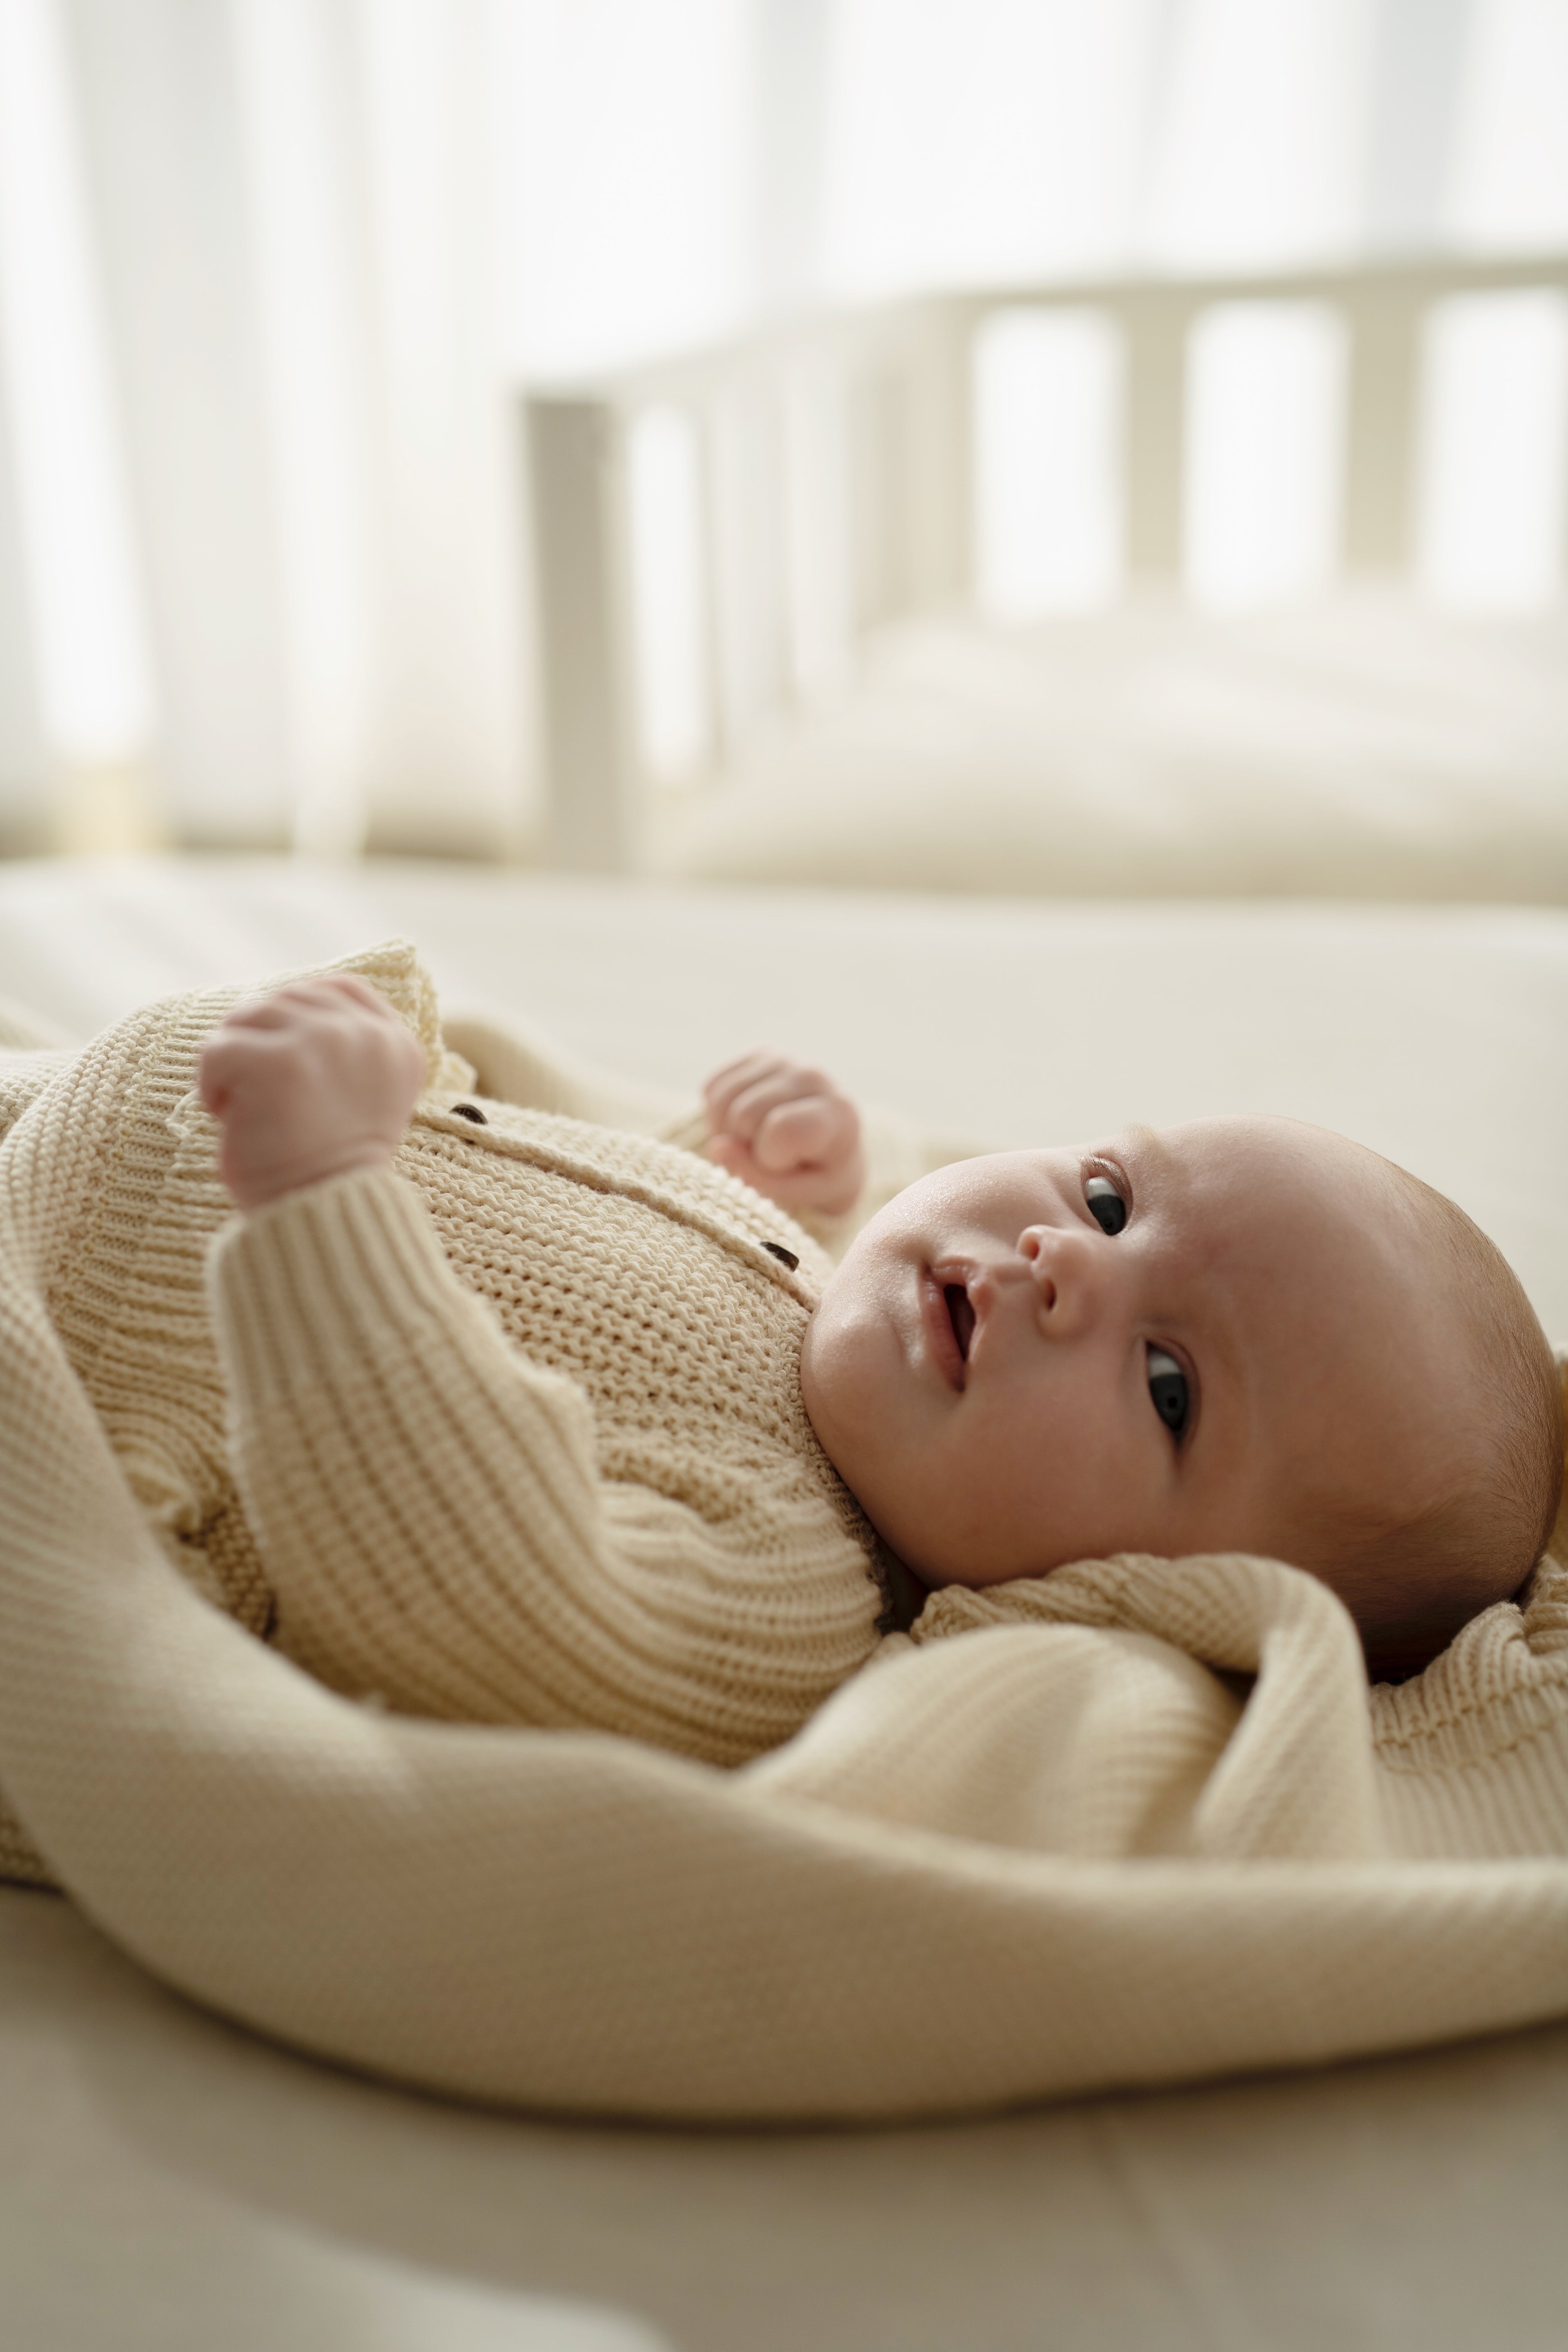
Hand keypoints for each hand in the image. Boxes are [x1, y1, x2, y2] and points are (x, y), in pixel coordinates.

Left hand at [198, 975, 427, 1211]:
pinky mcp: (279, 1061)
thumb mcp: (361, 1095)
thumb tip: (286, 1009)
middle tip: (263, 1099)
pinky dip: (211, 1087)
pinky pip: (217, 1049)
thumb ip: (346, 1049)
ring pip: (245, 1019)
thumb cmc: (330, 1166)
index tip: (284, 1059)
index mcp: (397, 1044)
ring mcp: (325, 1042)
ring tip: (250, 1110)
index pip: (339, 989)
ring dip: (233, 1064)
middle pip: (283, 999)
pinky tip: (232, 1119)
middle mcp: (368, 1036)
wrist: (323, 1217)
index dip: (297, 1013)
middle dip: (259, 1044)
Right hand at [702, 1048, 864, 1217]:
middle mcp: (814, 1076)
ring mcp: (785, 1060)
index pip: (781, 1129)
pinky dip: (718, 1113)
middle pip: (745, 1114)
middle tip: (768, 1155)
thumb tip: (717, 1146)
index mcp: (837, 1114)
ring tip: (756, 1140)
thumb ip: (758, 1179)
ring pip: (723, 1099)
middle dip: (746, 1145)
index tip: (788, 1167)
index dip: (769, 1158)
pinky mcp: (760, 1054)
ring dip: (728, 1130)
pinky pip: (713, 1086)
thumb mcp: (800, 1193)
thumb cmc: (818, 1174)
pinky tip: (747, 1122)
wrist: (829, 1145)